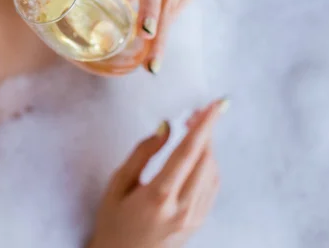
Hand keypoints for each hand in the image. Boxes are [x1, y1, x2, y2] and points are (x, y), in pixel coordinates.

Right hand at [88, 99, 227, 247]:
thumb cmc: (113, 222)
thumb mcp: (118, 184)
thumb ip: (142, 153)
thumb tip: (166, 128)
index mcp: (159, 196)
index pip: (189, 152)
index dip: (204, 126)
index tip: (215, 105)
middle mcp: (182, 208)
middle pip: (204, 160)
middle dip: (205, 131)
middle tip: (197, 112)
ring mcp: (194, 217)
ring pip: (211, 172)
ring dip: (206, 147)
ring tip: (195, 129)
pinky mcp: (198, 222)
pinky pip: (211, 186)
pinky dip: (208, 164)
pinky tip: (198, 155)